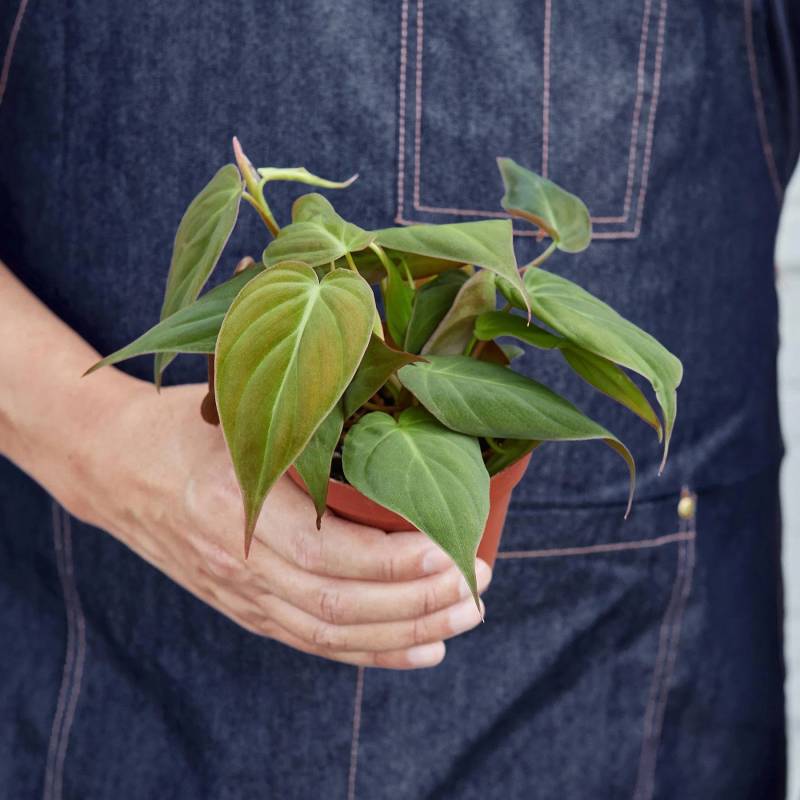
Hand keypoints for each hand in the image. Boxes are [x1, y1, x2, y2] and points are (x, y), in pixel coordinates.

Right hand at [73, 380, 491, 669]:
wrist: (116, 467)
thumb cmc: (184, 425)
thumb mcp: (235, 401)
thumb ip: (300, 401)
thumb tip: (381, 360)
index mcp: (235, 505)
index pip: (329, 554)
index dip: (396, 561)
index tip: (453, 547)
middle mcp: (240, 563)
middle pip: (341, 604)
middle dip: (420, 600)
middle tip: (479, 584)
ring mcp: (242, 594)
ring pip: (334, 632)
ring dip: (408, 631)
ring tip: (466, 617)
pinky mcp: (248, 608)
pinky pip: (315, 642)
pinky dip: (374, 651)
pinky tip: (423, 648)